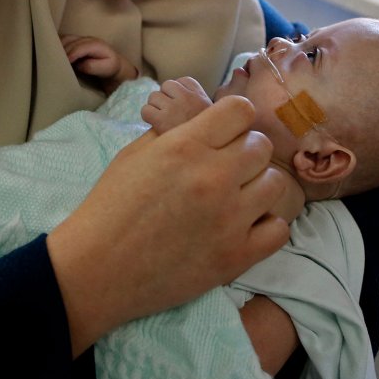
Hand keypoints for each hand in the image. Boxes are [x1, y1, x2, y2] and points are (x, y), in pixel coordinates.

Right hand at [46, 96, 289, 355]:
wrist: (98, 268)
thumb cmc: (110, 207)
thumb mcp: (134, 154)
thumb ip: (173, 133)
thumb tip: (203, 121)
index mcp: (185, 146)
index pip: (240, 110)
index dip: (233, 118)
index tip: (224, 132)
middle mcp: (213, 176)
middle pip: (260, 145)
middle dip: (244, 151)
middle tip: (224, 168)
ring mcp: (229, 218)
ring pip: (275, 183)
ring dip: (257, 186)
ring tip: (235, 198)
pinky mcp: (237, 256)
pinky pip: (279, 229)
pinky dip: (265, 226)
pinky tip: (243, 227)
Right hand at [61, 34, 138, 93]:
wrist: (113, 62)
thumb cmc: (109, 67)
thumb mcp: (106, 68)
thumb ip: (93, 67)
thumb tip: (81, 65)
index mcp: (96, 44)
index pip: (80, 47)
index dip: (71, 54)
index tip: (65, 63)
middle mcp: (88, 38)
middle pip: (70, 41)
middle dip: (62, 51)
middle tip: (55, 63)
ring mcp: (81, 38)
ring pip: (66, 38)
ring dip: (58, 47)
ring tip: (53, 58)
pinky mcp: (76, 40)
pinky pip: (64, 39)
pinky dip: (57, 44)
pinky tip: (54, 53)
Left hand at [142, 76, 212, 132]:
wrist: (201, 156)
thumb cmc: (206, 138)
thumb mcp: (213, 115)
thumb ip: (201, 102)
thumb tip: (194, 94)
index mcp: (200, 94)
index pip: (182, 81)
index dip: (179, 93)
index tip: (183, 107)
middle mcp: (187, 97)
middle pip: (166, 86)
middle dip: (165, 99)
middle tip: (171, 115)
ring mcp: (173, 107)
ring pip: (153, 97)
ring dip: (155, 108)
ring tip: (164, 121)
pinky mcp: (160, 120)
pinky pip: (146, 110)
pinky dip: (148, 118)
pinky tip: (156, 126)